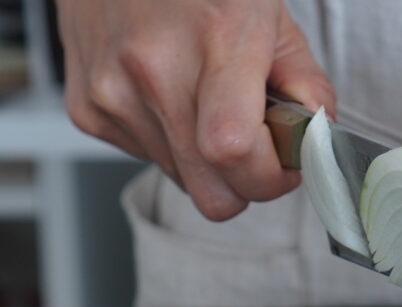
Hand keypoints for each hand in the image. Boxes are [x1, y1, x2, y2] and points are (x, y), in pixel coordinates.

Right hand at [57, 0, 333, 220]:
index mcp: (215, 40)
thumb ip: (305, 83)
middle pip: (212, 194)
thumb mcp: (270, 14)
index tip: (286, 164)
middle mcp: (155, 70)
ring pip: (183, 183)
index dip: (270, 177)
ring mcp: (112, 93)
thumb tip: (315, 139)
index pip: (235, 151)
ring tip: (204, 103)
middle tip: (255, 145)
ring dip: (205, 161)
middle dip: (245, 184)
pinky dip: (170, 143)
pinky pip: (149, 161)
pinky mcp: (87, 110)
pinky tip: (168, 96)